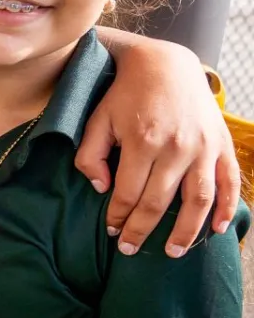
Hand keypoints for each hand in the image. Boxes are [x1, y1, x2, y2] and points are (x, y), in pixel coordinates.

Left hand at [78, 44, 241, 256]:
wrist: (165, 65)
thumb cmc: (125, 95)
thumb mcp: (97, 120)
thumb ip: (91, 156)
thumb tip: (101, 189)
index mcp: (143, 142)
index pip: (128, 194)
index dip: (118, 217)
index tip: (111, 231)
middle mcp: (177, 148)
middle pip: (159, 202)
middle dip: (142, 230)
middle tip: (130, 250)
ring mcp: (204, 148)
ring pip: (198, 200)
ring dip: (186, 231)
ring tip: (173, 252)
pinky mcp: (221, 145)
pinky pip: (228, 182)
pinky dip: (225, 207)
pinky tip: (217, 229)